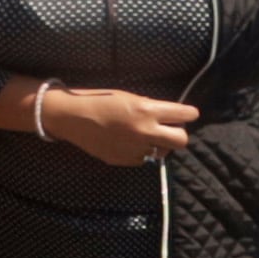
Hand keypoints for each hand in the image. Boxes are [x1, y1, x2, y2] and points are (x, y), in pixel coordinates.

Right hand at [42, 86, 196, 165]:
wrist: (70, 117)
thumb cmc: (98, 99)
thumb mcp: (128, 96)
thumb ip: (150, 107)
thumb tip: (167, 115)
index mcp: (147, 110)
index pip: (185, 114)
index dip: (188, 113)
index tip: (187, 113)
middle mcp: (145, 132)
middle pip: (182, 140)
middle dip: (179, 133)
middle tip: (169, 128)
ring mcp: (136, 149)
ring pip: (163, 151)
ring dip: (159, 143)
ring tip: (144, 135)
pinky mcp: (126, 161)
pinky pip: (144, 158)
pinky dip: (141, 151)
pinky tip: (127, 142)